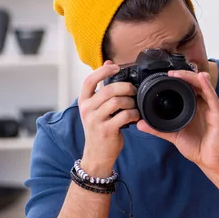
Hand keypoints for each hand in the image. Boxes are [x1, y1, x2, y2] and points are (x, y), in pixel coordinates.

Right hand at [78, 60, 138, 176]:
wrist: (97, 154)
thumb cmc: (100, 128)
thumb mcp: (96, 108)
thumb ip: (102, 88)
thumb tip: (109, 63)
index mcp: (84, 101)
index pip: (89, 80)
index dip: (103, 71)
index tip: (116, 68)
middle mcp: (87, 109)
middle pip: (108, 89)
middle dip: (126, 87)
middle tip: (133, 91)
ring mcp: (95, 120)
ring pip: (117, 101)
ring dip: (130, 102)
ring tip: (133, 106)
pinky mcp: (106, 130)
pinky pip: (124, 115)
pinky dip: (133, 114)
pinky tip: (134, 116)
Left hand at [136, 70, 218, 175]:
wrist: (210, 162)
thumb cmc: (197, 147)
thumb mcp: (174, 135)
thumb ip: (158, 129)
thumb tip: (140, 124)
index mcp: (195, 107)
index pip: (188, 88)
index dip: (178, 80)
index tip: (165, 75)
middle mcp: (204, 105)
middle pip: (195, 84)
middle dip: (183, 75)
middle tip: (170, 72)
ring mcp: (212, 108)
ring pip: (203, 86)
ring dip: (192, 77)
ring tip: (180, 72)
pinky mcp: (218, 114)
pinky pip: (213, 97)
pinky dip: (207, 86)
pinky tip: (202, 78)